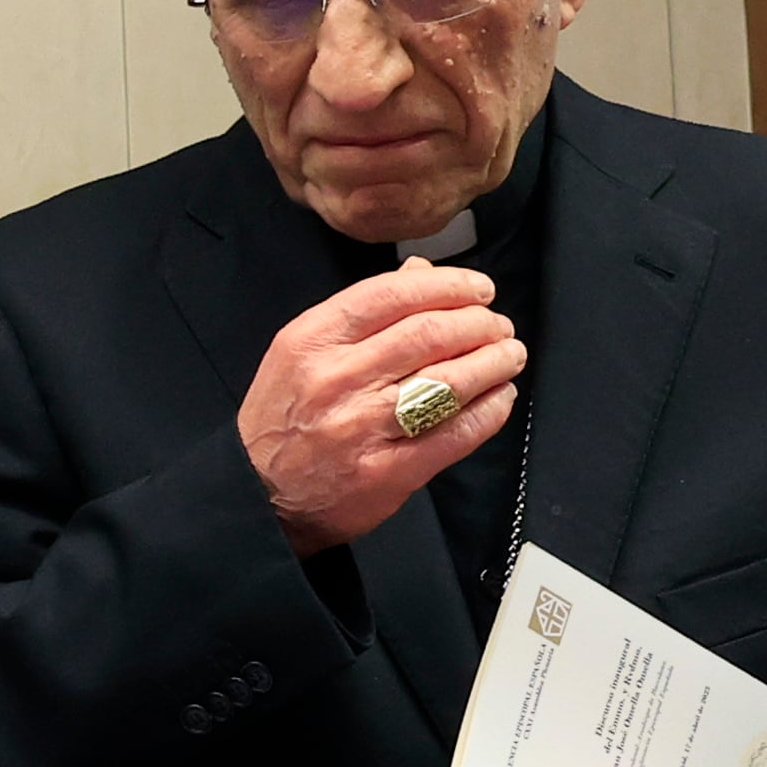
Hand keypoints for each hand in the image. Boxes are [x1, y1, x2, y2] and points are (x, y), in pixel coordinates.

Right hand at [241, 263, 523, 557]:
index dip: (449, 285)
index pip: (392, 294)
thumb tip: (422, 272)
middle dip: (480, 324)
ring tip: (509, 356)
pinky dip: (489, 410)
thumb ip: (362, 313)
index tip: (479, 289)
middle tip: (499, 326)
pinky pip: (455, 433)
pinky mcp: (388, 471)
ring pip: (449, 381)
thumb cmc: (283, 418)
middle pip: (430, 334)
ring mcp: (362, 427)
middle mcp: (335, 379)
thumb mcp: (303, 353)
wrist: (257, 494)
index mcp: (311, 341)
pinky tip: (500, 398)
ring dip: (493, 362)